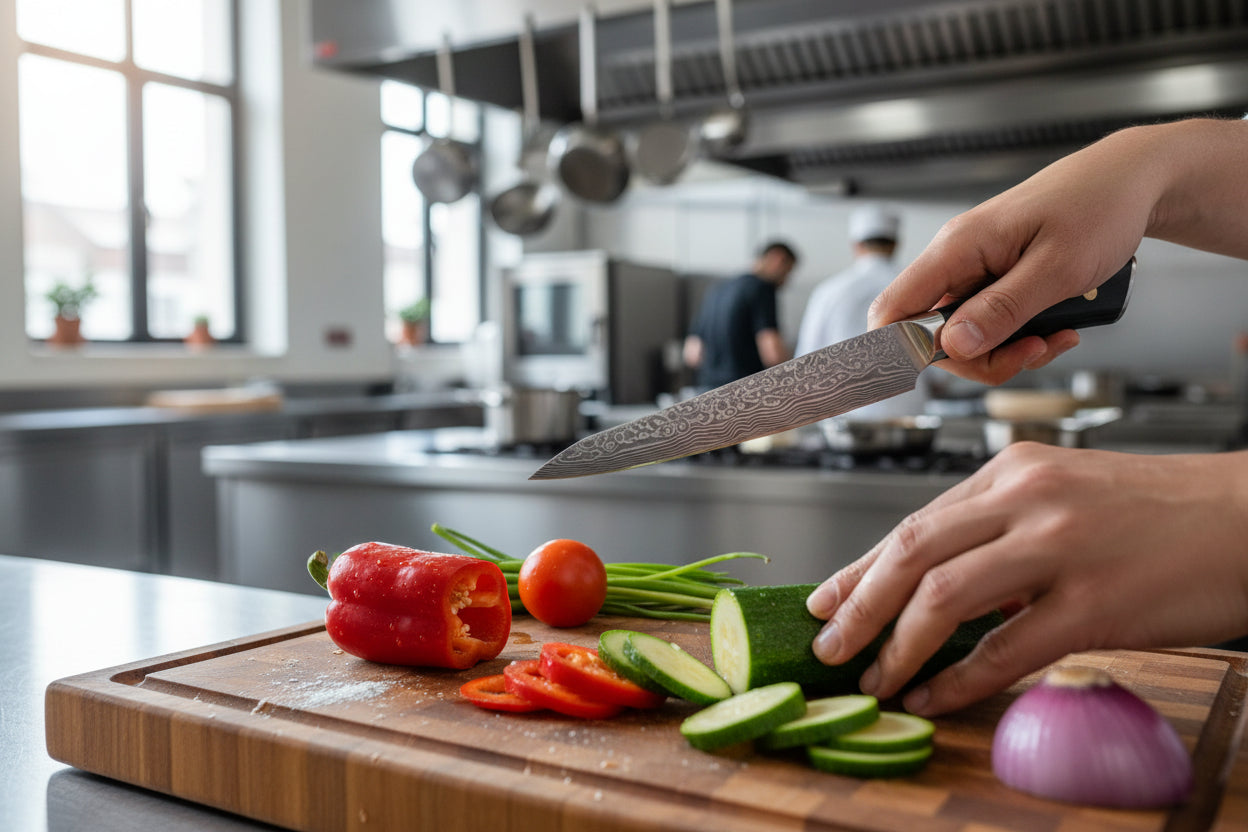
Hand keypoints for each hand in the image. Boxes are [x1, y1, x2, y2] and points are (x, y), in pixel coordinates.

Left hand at [806, 443, 1247, 714]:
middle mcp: (1027, 498)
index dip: (861, 568)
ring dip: (898, 646)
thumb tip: (934, 587)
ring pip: (945, 596)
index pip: (914, 523)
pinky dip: (960, 678)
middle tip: (828, 644)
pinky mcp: (1096, 603)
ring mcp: (1060, 548)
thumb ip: (998, 532)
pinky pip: (1008, 648)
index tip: (825, 599)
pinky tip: (934, 696)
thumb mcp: (1066, 497)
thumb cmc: (1159, 513)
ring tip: (874, 679)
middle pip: (911, 552)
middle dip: (858, 605)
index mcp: (1013, 470)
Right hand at [868, 134, 1159, 383]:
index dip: (902, 350)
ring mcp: (975, 268)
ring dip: (1004, 350)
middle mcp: (957, 257)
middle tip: (1029, 353)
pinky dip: (1018, 337)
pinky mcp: (996, 276)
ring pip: (962, 334)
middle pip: (930, 335)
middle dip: (978, 357)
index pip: (893, 310)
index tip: (946, 368)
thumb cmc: (1100, 206)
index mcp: (958, 247)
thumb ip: (1003, 310)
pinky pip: (989, 321)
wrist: (1132, 181)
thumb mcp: (1057, 268)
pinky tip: (1053, 328)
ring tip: (1052, 338)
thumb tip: (954, 346)